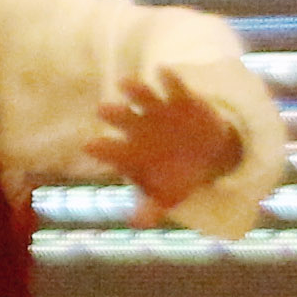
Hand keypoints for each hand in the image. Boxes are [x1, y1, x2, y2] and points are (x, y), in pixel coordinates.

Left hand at [83, 65, 248, 217]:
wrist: (207, 157)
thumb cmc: (176, 178)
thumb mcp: (166, 198)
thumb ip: (150, 210)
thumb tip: (137, 224)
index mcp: (128, 152)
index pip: (109, 150)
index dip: (101, 148)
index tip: (89, 146)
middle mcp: (137, 128)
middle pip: (120, 118)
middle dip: (113, 114)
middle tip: (102, 110)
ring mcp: (157, 111)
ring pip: (141, 97)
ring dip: (134, 90)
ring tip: (125, 83)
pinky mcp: (180, 100)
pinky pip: (173, 87)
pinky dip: (168, 79)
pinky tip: (163, 71)